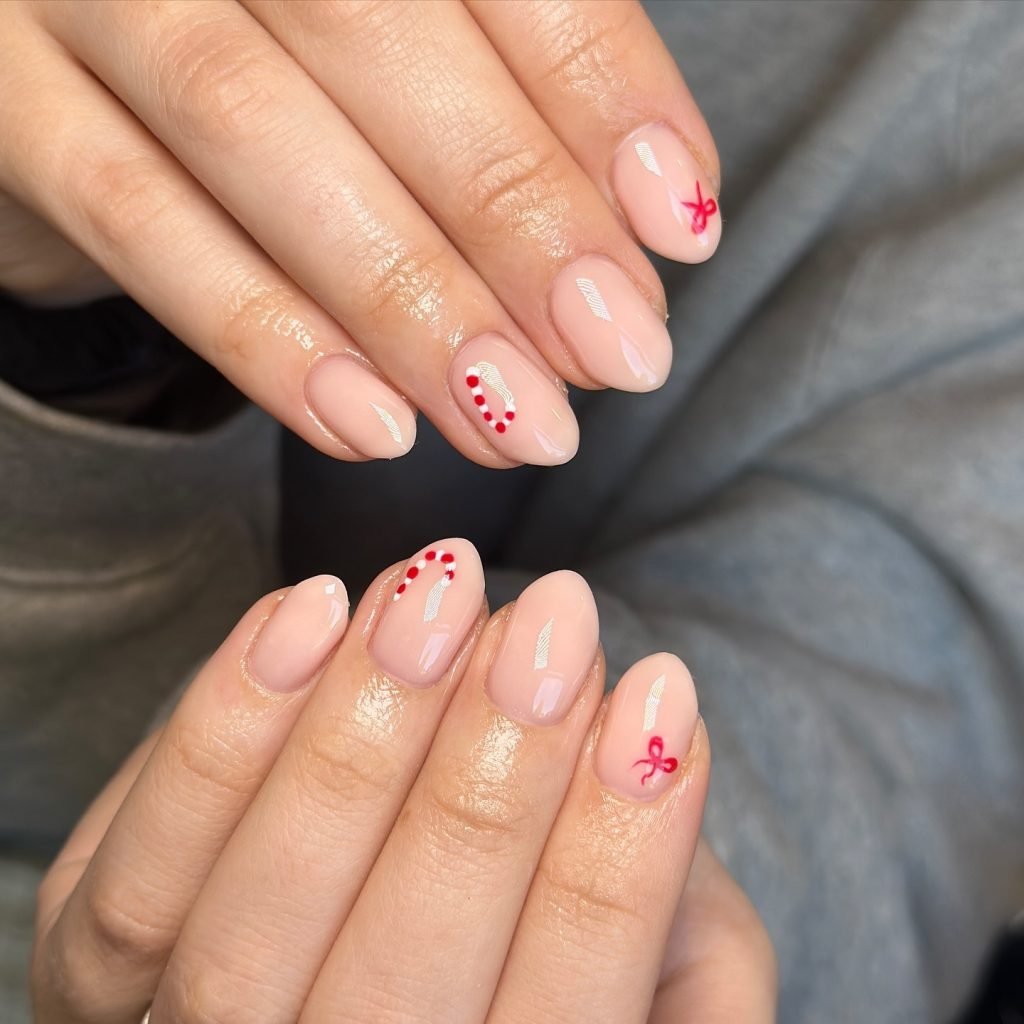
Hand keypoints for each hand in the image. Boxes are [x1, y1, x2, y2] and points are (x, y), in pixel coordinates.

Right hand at [0, 1, 720, 466]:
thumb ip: (506, 103)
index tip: (680, 225)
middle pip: (376, 31)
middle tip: (614, 357)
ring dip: (406, 298)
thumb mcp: (395, 44)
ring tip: (518, 420)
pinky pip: (131, 219)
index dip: (600, 89)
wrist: (63, 39)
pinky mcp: (1, 96)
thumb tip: (646, 234)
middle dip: (515, 215)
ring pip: (250, 126)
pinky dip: (261, 336)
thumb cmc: (275, 44)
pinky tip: (370, 427)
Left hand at [31, 545, 771, 1021]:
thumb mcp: (659, 941)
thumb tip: (647, 732)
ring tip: (433, 594)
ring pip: (251, 932)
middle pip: (401, 978)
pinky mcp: (99, 981)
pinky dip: (219, 740)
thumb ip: (665, 888)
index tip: (662, 692)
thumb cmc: (540, 932)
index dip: (618, 851)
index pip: (565, 1008)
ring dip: (351, 744)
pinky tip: (308, 611)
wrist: (394, 930)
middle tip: (553, 616)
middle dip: (487, 781)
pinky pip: (134, 883)